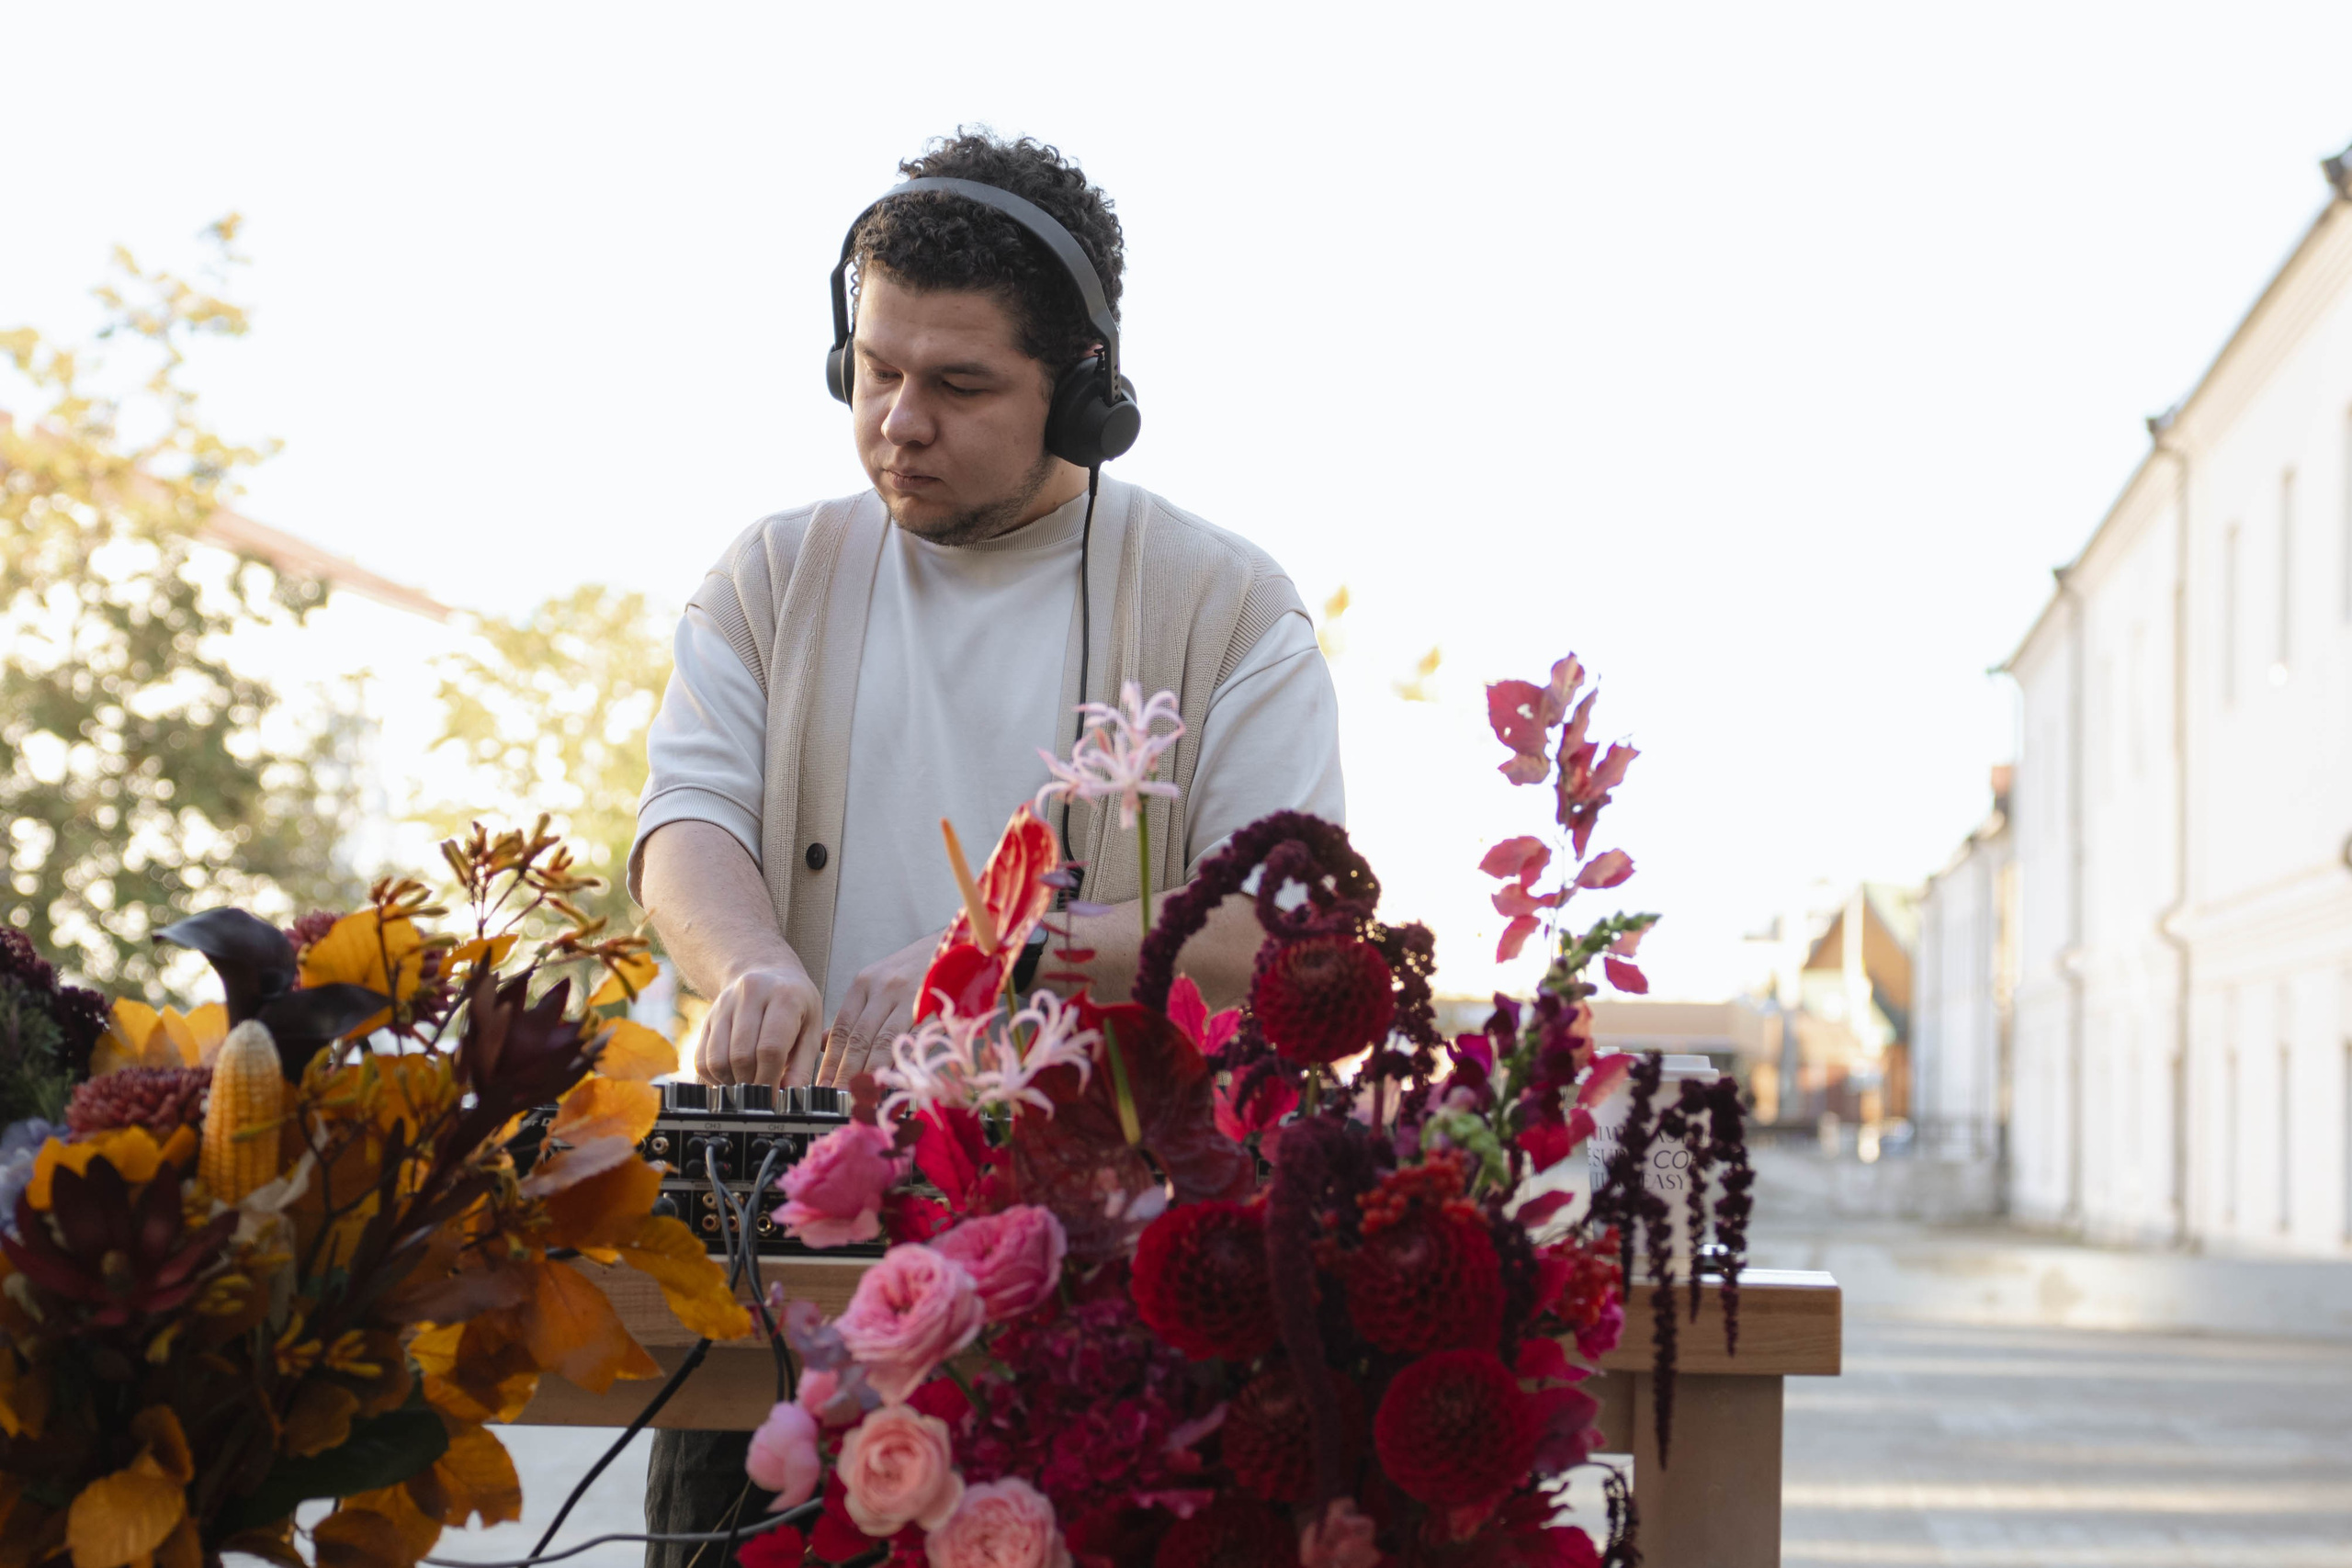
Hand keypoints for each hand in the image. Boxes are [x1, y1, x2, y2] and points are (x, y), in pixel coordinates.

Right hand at [697, 962, 823, 1086]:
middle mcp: (750, 995)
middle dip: (752, 1083)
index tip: (774, 1098)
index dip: (770, 1080)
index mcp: (784, 997)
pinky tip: (732, 1076)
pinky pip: (702, 1058)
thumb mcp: (811, 1028)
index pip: (770, 1048)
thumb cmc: (795, 1005)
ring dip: (731, 1082)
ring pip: (717, 1059)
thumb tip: (789, 1096)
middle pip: (741, 1056)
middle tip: (762, 1094)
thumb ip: (803, 1065)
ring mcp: (724, 1004)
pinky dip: (715, 1076)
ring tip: (748, 1084)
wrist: (766, 972)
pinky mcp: (707, 1017)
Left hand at [819, 929, 944, 1086]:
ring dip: (872, 1072)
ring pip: (884, 1042)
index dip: (831, 1060)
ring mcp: (910, 997)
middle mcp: (884, 988)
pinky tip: (897, 1081)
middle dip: (846, 1072)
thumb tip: (825, 1043)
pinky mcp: (936, 1007)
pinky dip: (905, 1063)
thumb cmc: (915, 968)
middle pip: (859, 1037)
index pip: (842, 1027)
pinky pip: (916, 1040)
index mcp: (865, 983)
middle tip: (838, 1098)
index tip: (822, 1085)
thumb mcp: (878, 982)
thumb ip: (854, 1013)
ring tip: (862, 1095)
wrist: (958, 944)